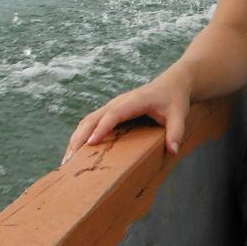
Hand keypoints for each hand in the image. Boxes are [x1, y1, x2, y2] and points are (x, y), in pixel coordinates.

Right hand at [62, 68, 191, 164]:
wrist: (172, 84)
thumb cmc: (175, 100)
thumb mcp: (180, 115)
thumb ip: (176, 132)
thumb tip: (172, 151)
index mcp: (134, 101)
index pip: (114, 114)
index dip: (102, 128)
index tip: (91, 143)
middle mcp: (118, 102)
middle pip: (93, 118)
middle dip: (80, 138)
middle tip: (70, 161)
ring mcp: (112, 106)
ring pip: (87, 121)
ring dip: (76, 139)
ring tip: (66, 161)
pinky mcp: (110, 112)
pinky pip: (91, 123)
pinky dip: (81, 137)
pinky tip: (75, 153)